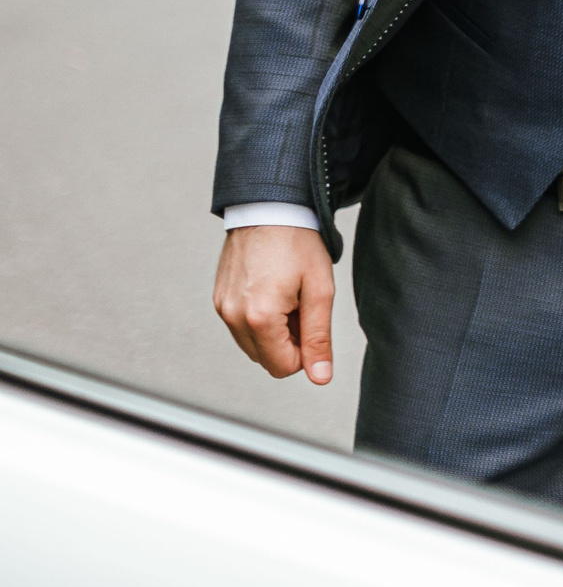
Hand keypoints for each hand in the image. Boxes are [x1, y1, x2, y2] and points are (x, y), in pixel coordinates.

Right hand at [212, 225, 336, 383]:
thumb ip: (319, 337)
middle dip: (289, 341)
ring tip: (287, 295)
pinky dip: (259, 318)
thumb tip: (320, 377)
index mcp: (258, 318)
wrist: (269, 209)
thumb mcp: (320, 290)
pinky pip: (241, 327)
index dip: (305, 353)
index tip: (312, 322)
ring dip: (274, 331)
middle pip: (266, 359)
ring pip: (253, 345)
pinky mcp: (218, 300)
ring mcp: (221, 308)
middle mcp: (232, 317)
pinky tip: (272, 290)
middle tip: (301, 305)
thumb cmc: (298, 243)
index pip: (283, 367)